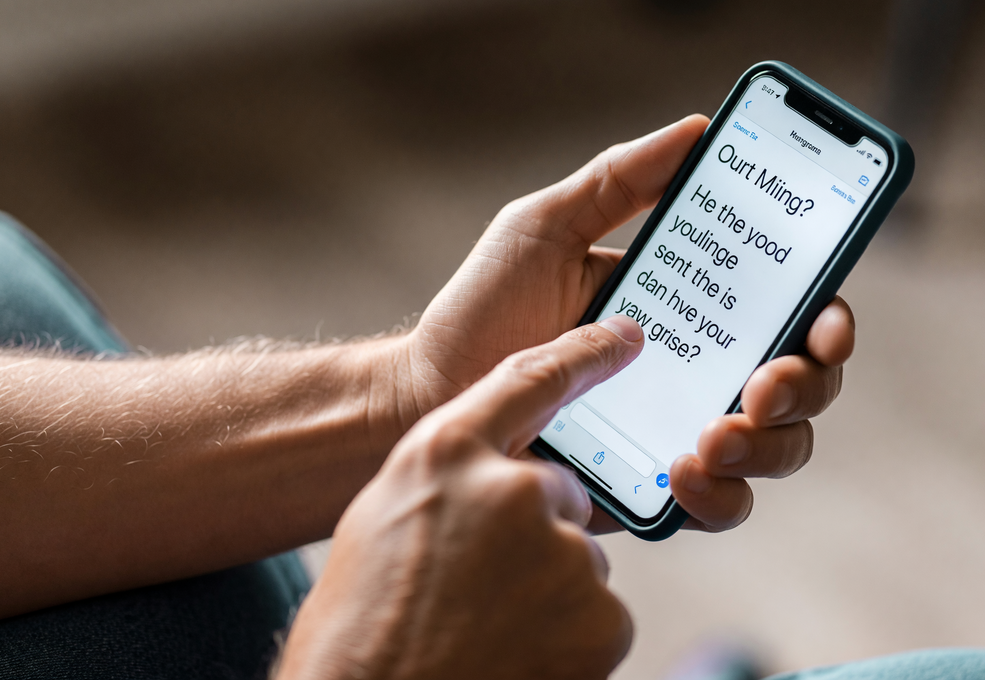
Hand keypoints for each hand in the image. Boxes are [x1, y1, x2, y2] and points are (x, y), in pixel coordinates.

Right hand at [277, 318, 644, 679]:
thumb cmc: (359, 629)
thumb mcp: (379, 523)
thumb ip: (448, 482)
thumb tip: (500, 477)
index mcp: (445, 455)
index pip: (528, 380)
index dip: (581, 354)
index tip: (625, 336)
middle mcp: (511, 488)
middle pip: (559, 493)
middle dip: (534, 533)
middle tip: (479, 587)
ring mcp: (561, 551)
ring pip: (576, 561)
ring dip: (547, 592)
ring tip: (484, 630)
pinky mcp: (601, 616)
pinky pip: (599, 615)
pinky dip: (569, 640)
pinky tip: (516, 657)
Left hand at [397, 116, 856, 533]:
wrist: (430, 394)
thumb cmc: (485, 310)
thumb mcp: (546, 227)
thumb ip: (619, 181)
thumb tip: (695, 128)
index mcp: (691, 306)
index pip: (789, 307)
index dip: (828, 314)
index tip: (825, 318)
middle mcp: (700, 370)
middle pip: (805, 382)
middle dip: (807, 385)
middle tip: (763, 383)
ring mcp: (683, 430)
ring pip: (778, 448)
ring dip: (770, 444)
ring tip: (716, 434)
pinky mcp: (654, 488)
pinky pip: (721, 504)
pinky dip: (721, 496)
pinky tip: (683, 474)